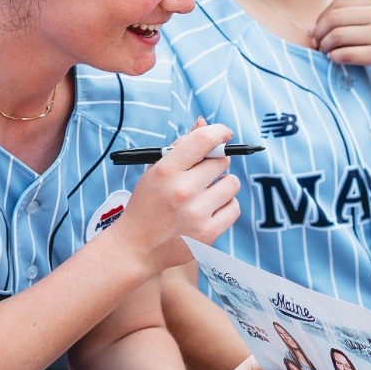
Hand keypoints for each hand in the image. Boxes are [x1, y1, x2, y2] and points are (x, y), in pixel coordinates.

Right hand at [109, 122, 241, 270]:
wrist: (136, 247)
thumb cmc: (147, 204)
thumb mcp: (155, 171)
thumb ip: (180, 147)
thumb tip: (203, 123)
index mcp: (166, 171)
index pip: (203, 139)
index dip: (219, 132)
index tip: (224, 133)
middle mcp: (182, 191)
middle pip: (222, 161)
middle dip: (216, 163)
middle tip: (204, 173)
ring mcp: (196, 214)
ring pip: (232, 184)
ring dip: (223, 185)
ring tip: (206, 193)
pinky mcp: (208, 234)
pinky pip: (234, 208)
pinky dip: (225, 206)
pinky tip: (210, 209)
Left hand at [311, 0, 370, 90]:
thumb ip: (365, 14)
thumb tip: (329, 21)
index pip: (338, 4)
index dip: (322, 17)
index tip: (319, 30)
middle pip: (334, 18)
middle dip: (320, 32)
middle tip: (318, 44)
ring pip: (337, 36)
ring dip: (325, 46)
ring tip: (326, 53)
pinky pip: (347, 54)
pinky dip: (336, 57)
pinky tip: (337, 60)